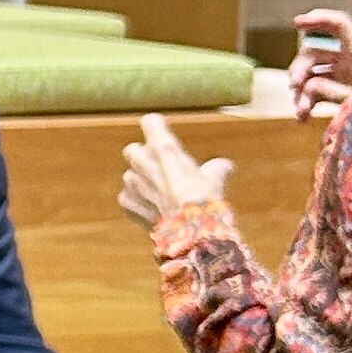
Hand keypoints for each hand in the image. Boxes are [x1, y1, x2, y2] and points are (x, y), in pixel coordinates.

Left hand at [116, 112, 232, 227]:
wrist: (189, 230)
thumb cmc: (204, 200)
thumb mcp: (214, 180)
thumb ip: (216, 170)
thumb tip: (225, 166)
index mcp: (165, 149)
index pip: (150, 122)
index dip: (155, 127)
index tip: (159, 130)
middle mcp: (144, 162)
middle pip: (133, 149)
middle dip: (142, 156)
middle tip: (158, 167)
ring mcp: (133, 183)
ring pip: (129, 175)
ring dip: (140, 181)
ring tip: (159, 193)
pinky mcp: (127, 203)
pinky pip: (127, 197)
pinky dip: (136, 202)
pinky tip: (152, 208)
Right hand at [285, 7, 351, 121]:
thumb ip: (331, 91)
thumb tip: (308, 87)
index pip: (339, 25)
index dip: (318, 20)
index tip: (296, 23)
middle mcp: (351, 59)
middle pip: (316, 52)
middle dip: (300, 68)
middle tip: (294, 86)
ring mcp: (345, 74)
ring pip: (312, 72)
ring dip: (301, 90)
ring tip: (301, 111)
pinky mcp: (342, 89)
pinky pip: (317, 89)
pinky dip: (308, 100)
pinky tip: (303, 116)